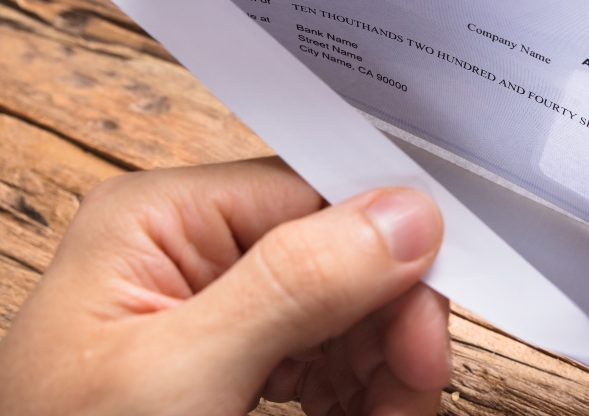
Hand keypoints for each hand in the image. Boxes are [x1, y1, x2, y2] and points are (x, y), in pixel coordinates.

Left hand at [0, 158, 449, 415]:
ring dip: (383, 369)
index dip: (388, 251)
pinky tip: (365, 415)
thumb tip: (402, 216)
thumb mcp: (179, 373)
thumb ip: (293, 285)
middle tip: (414, 387)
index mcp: (161, 220)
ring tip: (394, 413)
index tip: (427, 319)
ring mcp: (215, 316)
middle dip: (388, 325)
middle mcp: (191, 254)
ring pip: (346, 316)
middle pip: (342, 259)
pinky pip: (325, 363)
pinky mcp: (232, 370)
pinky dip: (359, 394)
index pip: (314, 195)